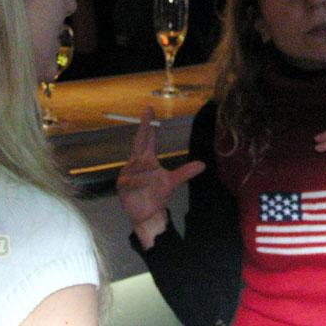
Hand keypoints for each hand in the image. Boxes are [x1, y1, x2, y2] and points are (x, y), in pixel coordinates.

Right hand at [116, 107, 204, 248]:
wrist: (148, 215)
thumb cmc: (157, 196)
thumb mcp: (172, 181)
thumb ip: (185, 172)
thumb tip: (203, 165)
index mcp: (146, 159)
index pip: (147, 138)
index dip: (148, 124)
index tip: (149, 109)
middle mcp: (135, 162)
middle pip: (139, 141)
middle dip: (143, 127)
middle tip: (148, 113)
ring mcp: (127, 173)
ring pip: (137, 164)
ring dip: (145, 168)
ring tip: (151, 174)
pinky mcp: (122, 185)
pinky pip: (130, 179)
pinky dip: (139, 181)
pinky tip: (144, 183)